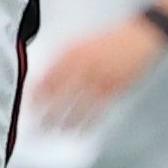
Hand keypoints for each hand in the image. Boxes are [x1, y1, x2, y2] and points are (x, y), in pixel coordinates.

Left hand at [30, 15, 167, 132]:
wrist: (139, 36)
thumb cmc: (110, 40)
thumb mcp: (83, 43)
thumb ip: (65, 58)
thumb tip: (46, 78)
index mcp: (72, 53)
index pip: (48, 77)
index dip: (36, 94)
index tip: (28, 105)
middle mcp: (83, 66)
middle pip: (58, 96)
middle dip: (46, 113)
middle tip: (37, 125)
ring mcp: (98, 79)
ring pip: (76, 107)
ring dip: (63, 121)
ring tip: (54, 131)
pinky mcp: (113, 90)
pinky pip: (96, 111)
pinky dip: (86, 124)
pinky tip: (79, 131)